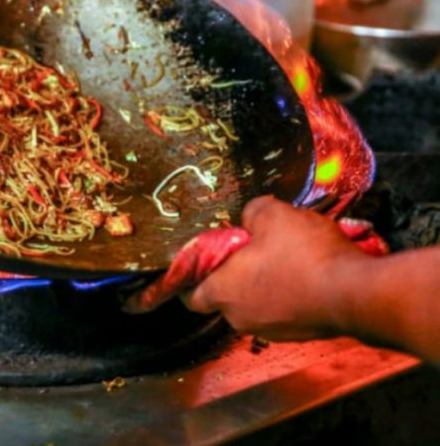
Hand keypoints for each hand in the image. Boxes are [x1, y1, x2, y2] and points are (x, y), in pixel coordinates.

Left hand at [181, 195, 368, 340]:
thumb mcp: (273, 215)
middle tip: (248, 251)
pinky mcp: (300, 334)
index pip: (190, 295)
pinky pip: (283, 311)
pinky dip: (288, 295)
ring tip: (283, 258)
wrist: (356, 293)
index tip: (199, 264)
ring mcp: (271, 330)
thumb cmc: (306, 255)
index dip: (190, 279)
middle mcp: (240, 317)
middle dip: (233, 276)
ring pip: (255, 304)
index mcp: (223, 291)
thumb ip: (252, 212)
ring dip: (263, 285)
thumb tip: (251, 218)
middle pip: (224, 297)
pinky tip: (305, 274)